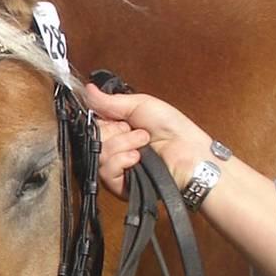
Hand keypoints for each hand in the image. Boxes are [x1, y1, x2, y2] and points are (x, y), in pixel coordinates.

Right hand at [85, 82, 211, 197]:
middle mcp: (114, 148)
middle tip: (135, 130)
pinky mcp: (120, 185)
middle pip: (94, 140)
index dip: (104, 120)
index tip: (120, 119)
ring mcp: (116, 167)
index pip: (93, 125)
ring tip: (142, 144)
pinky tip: (136, 158)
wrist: (188, 152)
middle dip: (116, 132)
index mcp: (117, 129)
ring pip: (99, 155)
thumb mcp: (141, 104)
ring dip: (122, 145)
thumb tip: (88, 90)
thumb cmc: (173, 128)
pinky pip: (105, 173)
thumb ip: (111, 101)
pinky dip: (121, 161)